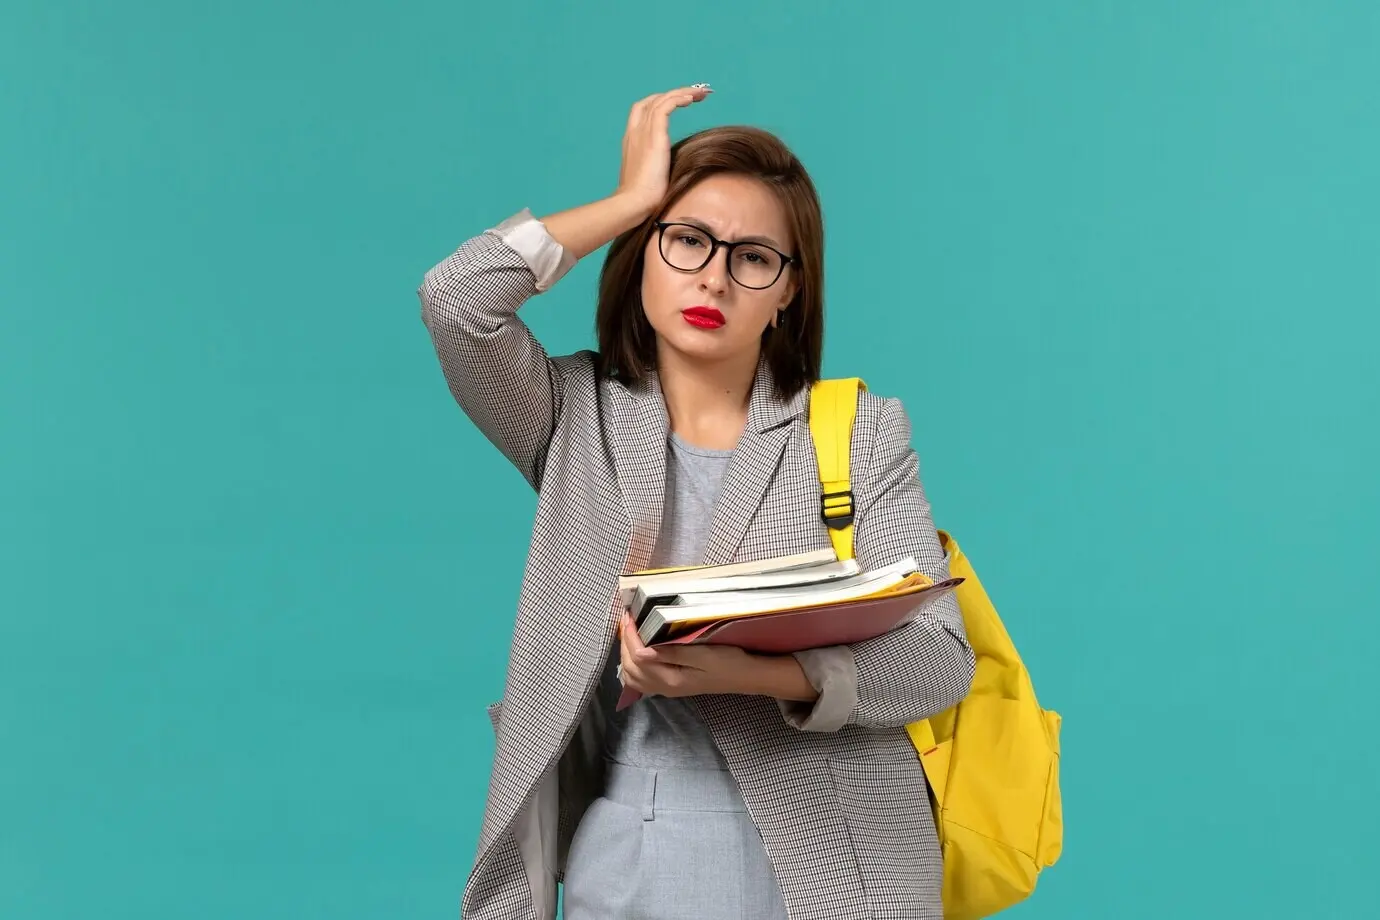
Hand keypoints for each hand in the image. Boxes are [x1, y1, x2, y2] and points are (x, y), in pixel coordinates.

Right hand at [614, 84, 712, 215]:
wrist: (634, 204)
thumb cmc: (643, 199)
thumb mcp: (651, 178)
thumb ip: (660, 168)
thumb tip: (676, 170)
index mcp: (632, 141)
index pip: (643, 110)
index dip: (661, 102)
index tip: (682, 101)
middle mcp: (635, 132)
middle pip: (652, 100)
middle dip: (674, 93)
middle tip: (696, 93)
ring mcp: (643, 133)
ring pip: (661, 100)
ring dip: (682, 92)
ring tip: (700, 92)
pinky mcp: (653, 137)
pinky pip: (665, 107)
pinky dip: (679, 98)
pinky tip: (692, 98)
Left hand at [618, 612, 754, 698]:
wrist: (746, 677)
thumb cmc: (728, 662)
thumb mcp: (702, 653)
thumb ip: (671, 653)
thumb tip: (640, 652)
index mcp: (671, 679)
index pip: (638, 657)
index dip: (630, 635)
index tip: (629, 615)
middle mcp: (664, 688)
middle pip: (630, 667)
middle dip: (624, 643)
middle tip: (627, 619)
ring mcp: (667, 689)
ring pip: (632, 677)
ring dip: (626, 654)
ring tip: (630, 633)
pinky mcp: (671, 687)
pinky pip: (642, 680)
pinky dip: (633, 665)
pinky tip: (638, 651)